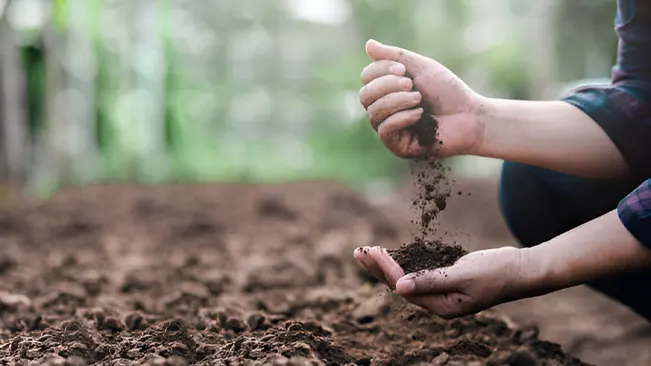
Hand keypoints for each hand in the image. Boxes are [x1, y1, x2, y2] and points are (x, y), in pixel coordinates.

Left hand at [353, 246, 528, 318]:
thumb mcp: (464, 275)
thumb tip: (399, 287)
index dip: (385, 270)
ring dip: (386, 266)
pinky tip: (392, 256)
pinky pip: (417, 274)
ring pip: (406, 280)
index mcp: (442, 307)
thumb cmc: (497, 271)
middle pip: (399, 286)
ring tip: (367, 252)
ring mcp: (442, 293)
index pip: (404, 288)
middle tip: (358, 251)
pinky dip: (403, 264)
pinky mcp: (446, 281)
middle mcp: (438, 303)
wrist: (522, 269)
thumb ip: (432, 280)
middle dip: (378, 268)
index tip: (371, 252)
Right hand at [359, 40, 484, 158]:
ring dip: (396, 101)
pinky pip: (385, 130)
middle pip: (365, 96)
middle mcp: (384, 111)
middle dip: (386, 86)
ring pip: (373, 113)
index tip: (403, 69)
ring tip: (418, 99)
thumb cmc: (448, 92)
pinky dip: (401, 117)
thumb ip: (395, 56)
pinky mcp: (398, 146)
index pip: (366, 79)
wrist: (471, 116)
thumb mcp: (421, 68)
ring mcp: (390, 130)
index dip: (379, 70)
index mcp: (388, 91)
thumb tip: (368, 45)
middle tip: (410, 84)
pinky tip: (420, 114)